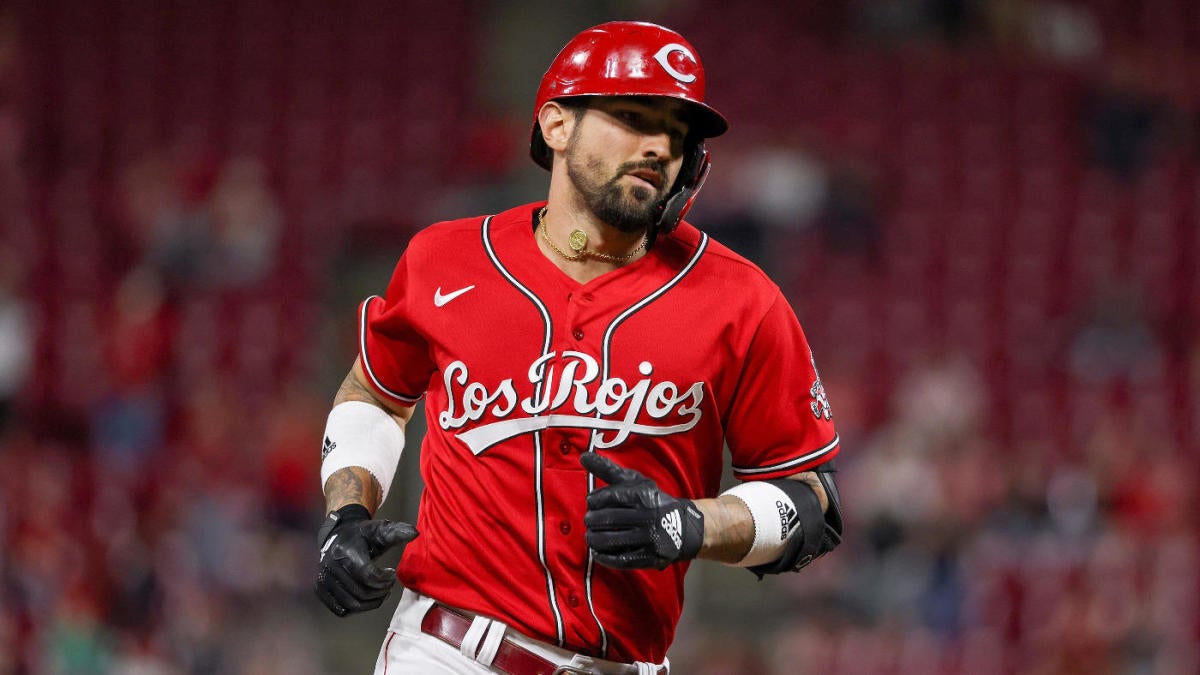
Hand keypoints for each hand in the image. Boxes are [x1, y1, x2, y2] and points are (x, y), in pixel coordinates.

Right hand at [314, 504, 417, 616]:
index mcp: (345, 551)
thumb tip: (415, 532)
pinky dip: (358, 607)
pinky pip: (342, 610)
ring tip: (381, 591)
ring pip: (352, 604)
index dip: (384, 579)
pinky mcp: (320, 590)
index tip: (392, 573)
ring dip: (371, 602)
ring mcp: (323, 580)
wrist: (338, 536)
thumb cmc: (362, 535)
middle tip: (389, 584)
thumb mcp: (380, 530)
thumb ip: (397, 532)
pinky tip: (367, 597)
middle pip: (361, 592)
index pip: (368, 575)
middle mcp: (330, 566)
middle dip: (381, 591)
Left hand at [581, 453, 703, 569]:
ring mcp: (649, 539)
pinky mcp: (650, 557)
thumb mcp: (634, 482)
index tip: (591, 503)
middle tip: (589, 520)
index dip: (593, 500)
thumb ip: (608, 469)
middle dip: (591, 520)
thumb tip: (583, 456)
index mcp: (643, 496)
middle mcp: (647, 516)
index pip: (609, 497)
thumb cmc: (651, 501)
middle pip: (607, 519)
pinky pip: (620, 560)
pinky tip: (597, 552)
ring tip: (591, 536)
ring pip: (611, 540)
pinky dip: (604, 557)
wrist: (683, 528)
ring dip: (594, 539)